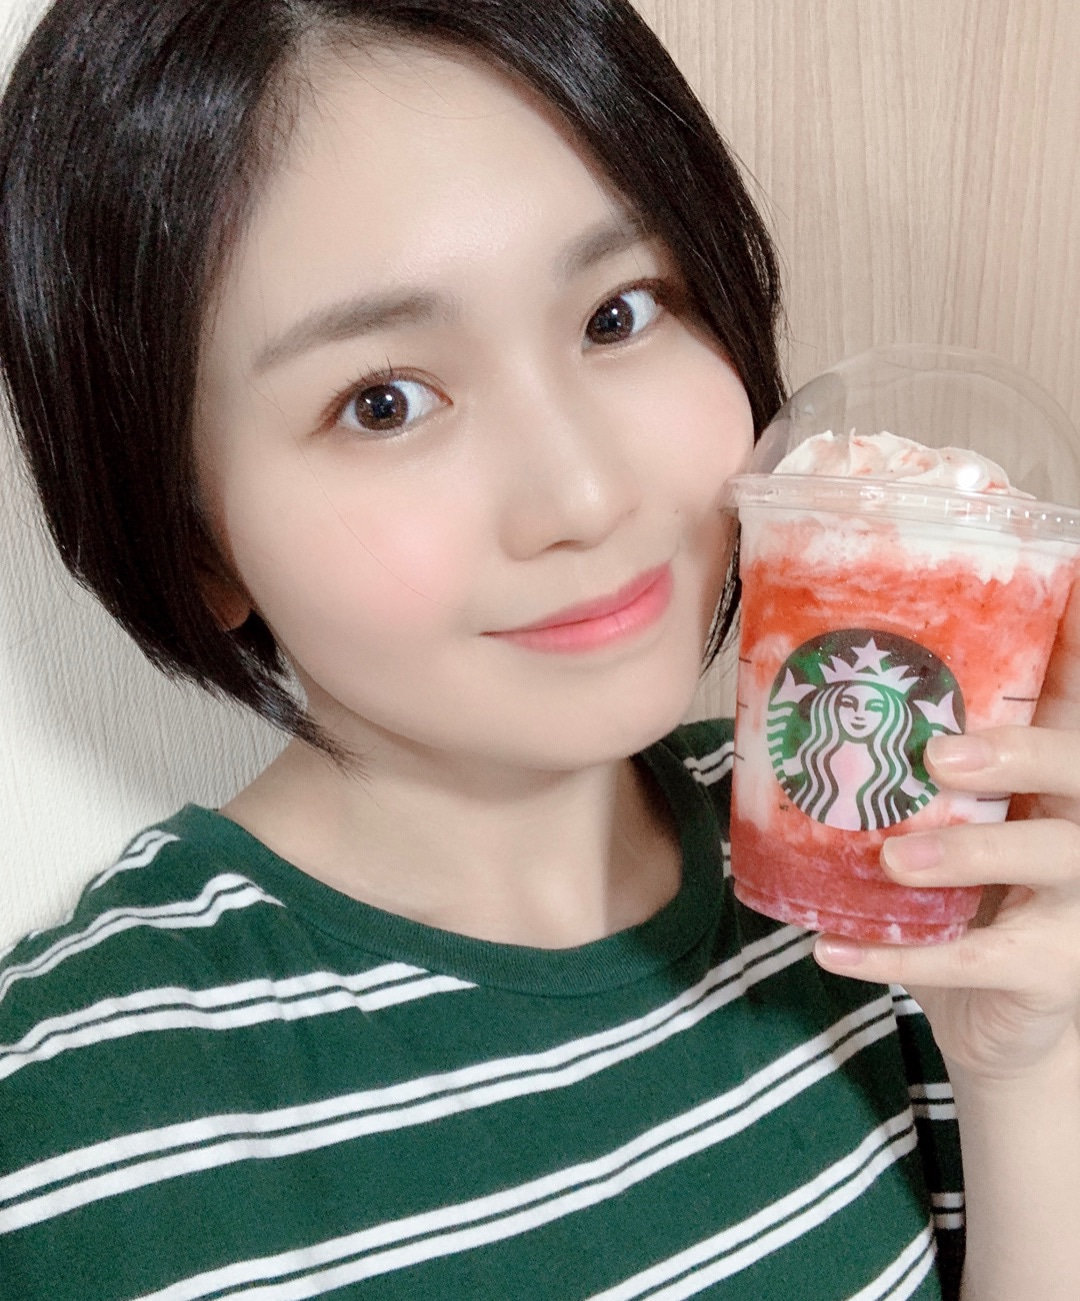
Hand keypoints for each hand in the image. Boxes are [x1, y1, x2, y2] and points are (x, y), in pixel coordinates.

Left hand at [814, 577, 1079, 1082]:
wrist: (1002, 1013)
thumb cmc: (969, 893)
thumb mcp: (950, 819)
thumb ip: (911, 764)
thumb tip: (800, 693)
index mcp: (1057, 775)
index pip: (1070, 698)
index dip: (1069, 651)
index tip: (1063, 598)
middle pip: (1077, 768)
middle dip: (1018, 754)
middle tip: (938, 754)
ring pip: (1047, 860)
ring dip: (965, 853)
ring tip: (891, 860)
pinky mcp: (1056, 969)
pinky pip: (980, 960)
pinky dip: (901, 956)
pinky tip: (831, 951)